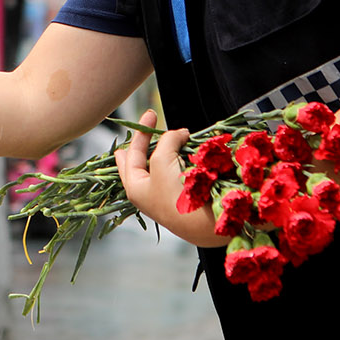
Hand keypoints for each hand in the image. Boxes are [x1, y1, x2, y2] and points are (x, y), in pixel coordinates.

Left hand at [113, 109, 222, 247]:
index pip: (131, 154)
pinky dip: (184, 160)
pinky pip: (181, 173)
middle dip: (148, 143)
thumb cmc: (176, 194)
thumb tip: (180, 134)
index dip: (141, 132)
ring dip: (170, 150)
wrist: (208, 225)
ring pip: (164, 167)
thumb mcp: (162, 160)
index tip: (151, 114)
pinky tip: (190, 153)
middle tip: (150, 125)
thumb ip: (167, 141)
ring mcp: (168, 196)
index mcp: (135, 187)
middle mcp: (149, 194)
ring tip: (179, 137)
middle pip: (142, 162)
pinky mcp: (187, 197)